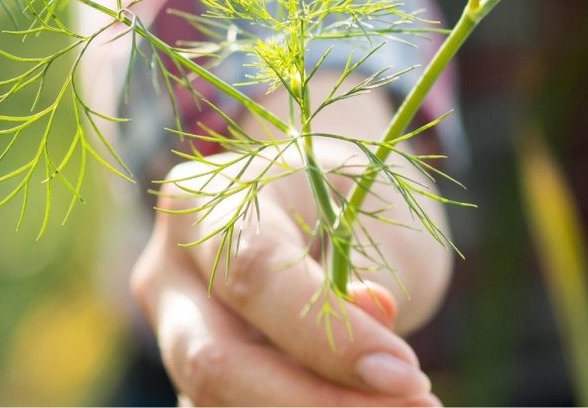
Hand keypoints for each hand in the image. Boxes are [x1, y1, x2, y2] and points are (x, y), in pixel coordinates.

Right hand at [131, 90, 451, 406]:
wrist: (318, 206)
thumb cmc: (352, 202)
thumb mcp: (374, 218)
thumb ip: (371, 275)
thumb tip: (374, 348)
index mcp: (212, 200)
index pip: (257, 275)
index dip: (330, 338)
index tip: (407, 374)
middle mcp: (170, 269)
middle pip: (216, 359)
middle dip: (317, 401)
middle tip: (417, 407)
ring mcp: (172, 331)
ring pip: (217, 401)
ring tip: (406, 407)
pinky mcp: (191, 377)